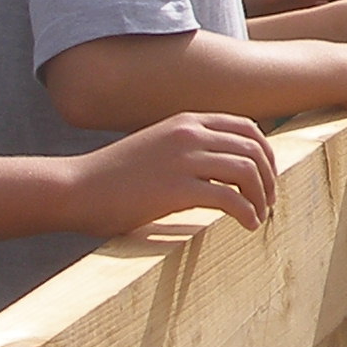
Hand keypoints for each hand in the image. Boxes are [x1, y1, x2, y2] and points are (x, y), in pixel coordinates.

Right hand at [67, 113, 280, 237]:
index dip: (265, 152)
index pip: (246, 127)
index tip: (268, 176)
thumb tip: (221, 169)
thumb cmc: (114, 176)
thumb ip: (188, 149)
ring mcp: (183, 160)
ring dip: (262, 196)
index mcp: (186, 121)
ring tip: (261, 215)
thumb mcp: (157, 147)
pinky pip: (229, 198)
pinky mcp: (177, 190)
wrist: (77, 188)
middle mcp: (189, 134)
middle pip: (253, 149)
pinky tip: (248, 225)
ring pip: (246, 171)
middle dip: (269, 176)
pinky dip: (247, 213)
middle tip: (270, 200)